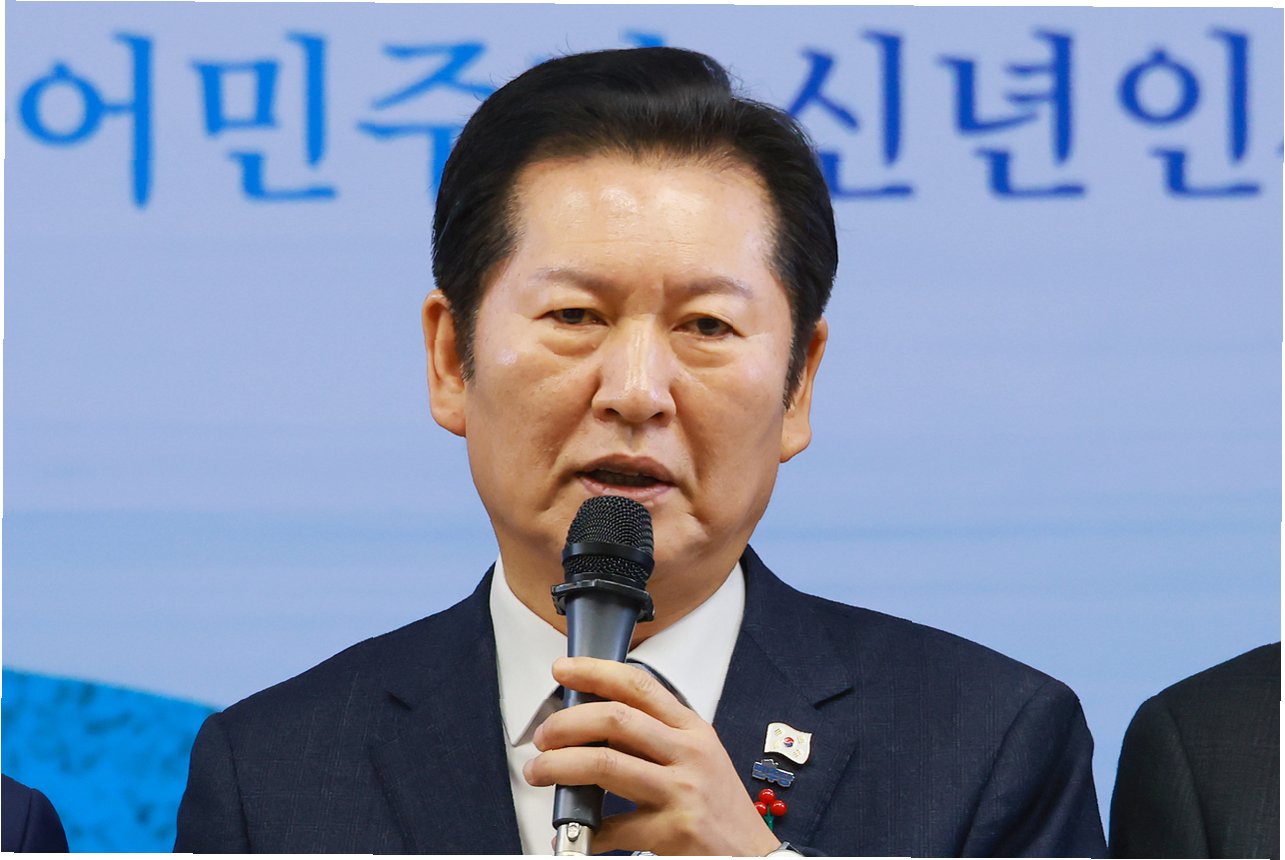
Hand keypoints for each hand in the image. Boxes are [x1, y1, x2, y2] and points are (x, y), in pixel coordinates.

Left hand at [523, 656, 779, 855]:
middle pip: (615, 719)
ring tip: (540, 772)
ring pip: (606, 764)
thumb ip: (654, 737)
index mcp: (691, 728)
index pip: (639, 685)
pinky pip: (615, 827)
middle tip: (544, 736)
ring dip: (560, 766)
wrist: (752, 855)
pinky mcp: (674, 830)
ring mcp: (681, 790)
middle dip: (566, 723)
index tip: (564, 671)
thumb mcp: (698, 757)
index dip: (595, 672)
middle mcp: (688, 753)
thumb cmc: (719, 806)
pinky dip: (588, 830)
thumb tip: (592, 726)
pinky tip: (581, 831)